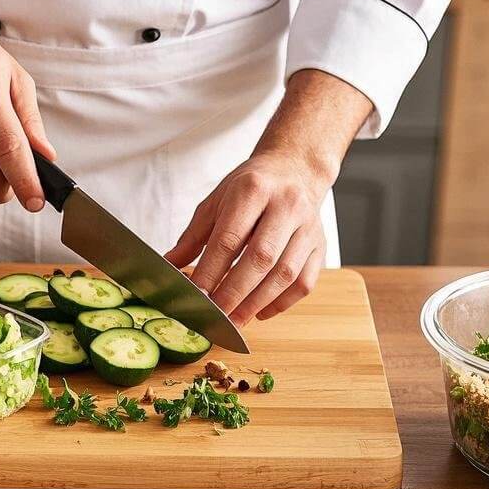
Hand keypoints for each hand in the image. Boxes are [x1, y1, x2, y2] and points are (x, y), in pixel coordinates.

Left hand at [166, 69, 371, 324]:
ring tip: (235, 320)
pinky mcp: (321, 245)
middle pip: (260, 257)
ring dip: (257, 302)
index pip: (229, 238)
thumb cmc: (251, 187)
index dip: (210, 270)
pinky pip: (305, 281)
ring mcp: (308, 226)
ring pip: (285, 273)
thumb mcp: (217, 201)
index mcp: (253, 190)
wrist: (296, 169)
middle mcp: (286, 205)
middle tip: (216, 315)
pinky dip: (282, 303)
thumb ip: (193, 237)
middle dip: (234, 292)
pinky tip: (260, 312)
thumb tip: (168, 268)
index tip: (195, 295)